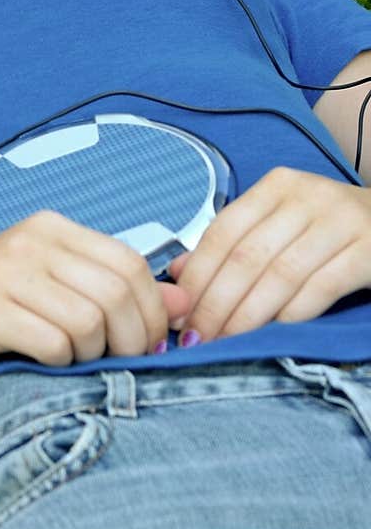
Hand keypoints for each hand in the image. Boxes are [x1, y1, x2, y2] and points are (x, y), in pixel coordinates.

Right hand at [0, 211, 189, 376]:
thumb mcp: (53, 287)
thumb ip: (112, 288)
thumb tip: (181, 302)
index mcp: (50, 227)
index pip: (130, 261)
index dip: (151, 310)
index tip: (148, 343)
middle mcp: (29, 240)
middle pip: (116, 291)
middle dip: (132, 339)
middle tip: (122, 363)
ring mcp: (4, 272)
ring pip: (90, 320)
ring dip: (93, 353)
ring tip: (75, 360)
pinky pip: (53, 343)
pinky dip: (61, 362)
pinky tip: (45, 362)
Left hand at [167, 167, 370, 341]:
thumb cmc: (329, 229)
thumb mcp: (280, 226)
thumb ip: (233, 245)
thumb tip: (177, 274)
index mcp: (276, 186)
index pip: (223, 232)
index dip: (197, 276)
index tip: (179, 312)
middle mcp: (307, 196)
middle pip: (247, 256)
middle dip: (215, 302)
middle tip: (197, 337)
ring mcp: (340, 221)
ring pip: (279, 275)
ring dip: (247, 315)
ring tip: (226, 341)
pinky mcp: (368, 249)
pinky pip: (320, 288)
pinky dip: (291, 314)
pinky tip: (273, 333)